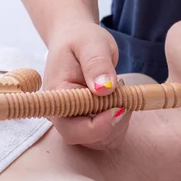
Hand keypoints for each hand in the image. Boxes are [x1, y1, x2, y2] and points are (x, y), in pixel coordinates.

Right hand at [43, 22, 131, 148]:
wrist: (77, 41)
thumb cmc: (81, 40)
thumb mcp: (91, 43)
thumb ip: (97, 63)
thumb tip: (104, 88)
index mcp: (57, 98)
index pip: (74, 129)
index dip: (101, 125)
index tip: (121, 105)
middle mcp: (62, 116)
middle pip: (92, 139)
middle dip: (116, 121)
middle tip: (124, 91)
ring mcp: (76, 122)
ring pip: (104, 140)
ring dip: (121, 121)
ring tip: (120, 91)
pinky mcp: (89, 124)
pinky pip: (110, 136)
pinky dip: (121, 121)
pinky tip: (119, 99)